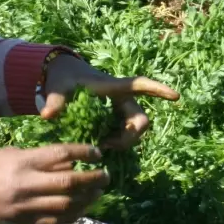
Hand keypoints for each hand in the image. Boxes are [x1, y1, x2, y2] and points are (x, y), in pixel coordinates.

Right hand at [0, 144, 108, 223]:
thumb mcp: (7, 154)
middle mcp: (27, 183)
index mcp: (22, 161)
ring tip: (99, 192)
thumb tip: (67, 162)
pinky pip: (55, 221)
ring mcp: (26, 206)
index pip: (61, 154)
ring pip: (67, 204)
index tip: (97, 153)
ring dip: (88, 198)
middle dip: (92, 178)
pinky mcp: (24, 223)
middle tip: (106, 175)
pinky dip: (73, 215)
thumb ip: (36, 158)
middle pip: (70, 181)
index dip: (84, 152)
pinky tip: (83, 209)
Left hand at [40, 55, 179, 149]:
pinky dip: (116, 142)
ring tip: (100, 146)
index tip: (175, 97)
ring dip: (123, 142)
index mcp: (113, 87)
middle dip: (131, 136)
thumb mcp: (58, 87)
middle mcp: (122, 99)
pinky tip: (99, 145)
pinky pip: (124, 134)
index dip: (158, 90)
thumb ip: (55, 101)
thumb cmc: (62, 78)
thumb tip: (47, 115)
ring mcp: (119, 110)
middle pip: (141, 119)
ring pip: (135, 130)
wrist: (61, 77)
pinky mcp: (113, 119)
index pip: (140, 85)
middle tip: (108, 145)